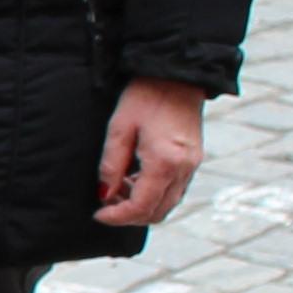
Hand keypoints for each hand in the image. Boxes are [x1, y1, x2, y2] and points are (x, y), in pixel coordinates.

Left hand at [97, 78, 208, 226]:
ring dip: (142, 205)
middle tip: (106, 205)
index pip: (141, 206)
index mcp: (165, 162)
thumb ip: (111, 165)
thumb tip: (104, 194)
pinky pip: (174, 190)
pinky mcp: (193, 160)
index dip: (117, 217)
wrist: (177, 75)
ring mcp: (192, 165)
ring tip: (118, 188)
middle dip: (129, 216)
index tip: (98, 214)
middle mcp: (183, 169)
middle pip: (157, 212)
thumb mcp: (119, 129)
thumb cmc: (145, 97)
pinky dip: (154, 193)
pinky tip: (135, 179)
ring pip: (168, 204)